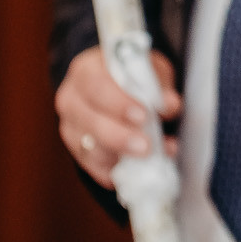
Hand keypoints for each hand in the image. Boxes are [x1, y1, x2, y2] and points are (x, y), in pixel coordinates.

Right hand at [54, 45, 179, 189]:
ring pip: (88, 149)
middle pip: (90, 122)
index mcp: (86, 70)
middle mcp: (71, 99)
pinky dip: (115, 172)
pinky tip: (137, 171)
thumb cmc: (133, 75)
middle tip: (146, 146)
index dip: (118, 103)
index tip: (143, 115)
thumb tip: (170, 104)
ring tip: (153, 157)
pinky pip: (93, 167)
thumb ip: (159, 85)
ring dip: (122, 157)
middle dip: (120, 137)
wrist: (117, 86)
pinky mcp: (77, 150)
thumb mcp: (150, 69)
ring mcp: (70, 127)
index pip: (96, 86)